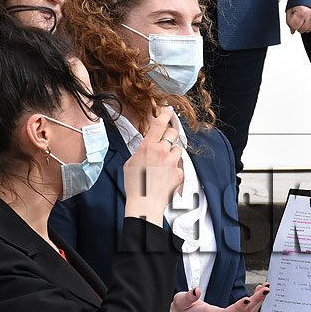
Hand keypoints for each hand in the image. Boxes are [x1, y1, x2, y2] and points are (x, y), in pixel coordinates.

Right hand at [124, 107, 184, 225]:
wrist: (145, 202)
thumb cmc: (135, 185)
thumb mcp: (131, 163)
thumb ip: (141, 152)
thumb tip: (146, 148)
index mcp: (148, 147)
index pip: (159, 124)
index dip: (165, 114)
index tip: (168, 109)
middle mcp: (162, 151)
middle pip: (173, 133)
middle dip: (170, 134)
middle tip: (166, 141)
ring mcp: (172, 161)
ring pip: (178, 149)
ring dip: (172, 153)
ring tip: (163, 165)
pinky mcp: (179, 172)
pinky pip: (179, 165)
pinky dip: (174, 168)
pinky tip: (166, 176)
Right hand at [164, 282, 270, 311]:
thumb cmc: (182, 311)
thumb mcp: (181, 301)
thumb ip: (189, 296)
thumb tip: (196, 290)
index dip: (239, 307)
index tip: (247, 298)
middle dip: (256, 301)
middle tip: (265, 289)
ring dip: (258, 302)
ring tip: (264, 289)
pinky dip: (254, 304)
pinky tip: (256, 294)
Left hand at [285, 5, 310, 33]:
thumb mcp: (290, 8)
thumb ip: (289, 20)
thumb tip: (292, 30)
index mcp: (301, 12)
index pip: (294, 26)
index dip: (291, 23)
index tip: (292, 18)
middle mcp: (309, 17)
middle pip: (300, 30)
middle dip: (297, 25)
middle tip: (298, 17)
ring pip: (306, 30)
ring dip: (303, 25)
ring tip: (303, 17)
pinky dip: (309, 25)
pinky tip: (307, 18)